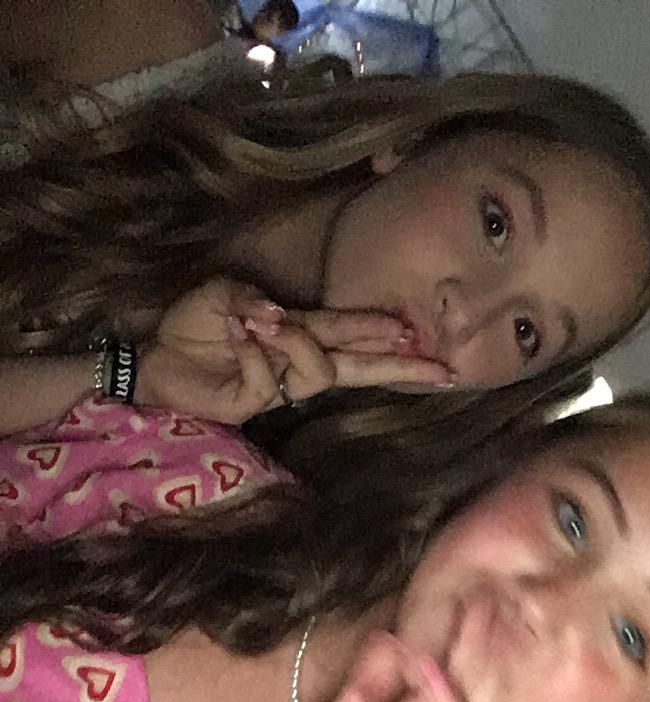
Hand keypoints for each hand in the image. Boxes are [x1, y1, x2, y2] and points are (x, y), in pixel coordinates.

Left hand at [138, 277, 453, 423]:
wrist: (154, 359)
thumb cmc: (193, 327)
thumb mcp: (224, 294)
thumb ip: (254, 300)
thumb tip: (282, 314)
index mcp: (299, 333)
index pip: (352, 335)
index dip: (387, 336)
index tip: (426, 340)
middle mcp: (298, 362)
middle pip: (360, 367)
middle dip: (400, 367)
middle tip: (441, 369)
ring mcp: (279, 387)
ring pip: (318, 370)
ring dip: (295, 341)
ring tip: (258, 322)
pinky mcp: (253, 404)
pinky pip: (268, 378)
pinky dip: (251, 351)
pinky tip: (233, 333)